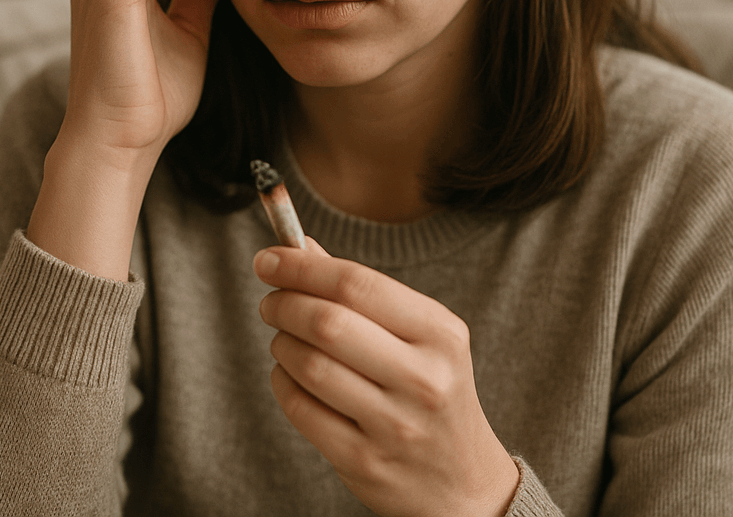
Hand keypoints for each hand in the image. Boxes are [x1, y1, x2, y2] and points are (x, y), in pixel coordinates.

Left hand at [254, 242, 520, 516]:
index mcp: (440, 333)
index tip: (268, 259)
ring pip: (310, 366)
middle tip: (270, 301)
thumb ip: (362, 291)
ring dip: (282, 343)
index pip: (357, 284)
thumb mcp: (419, 334)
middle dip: (284, 303)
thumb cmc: (433, 389)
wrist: (464, 483)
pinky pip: (303, 410)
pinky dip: (283, 383)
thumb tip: (301, 248)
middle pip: (328, 323)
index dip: (303, 268)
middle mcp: (423, 378)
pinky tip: (289, 374)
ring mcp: (395, 425)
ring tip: (284, 338)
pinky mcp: (366, 462)